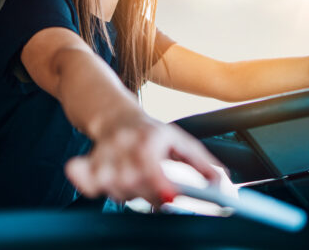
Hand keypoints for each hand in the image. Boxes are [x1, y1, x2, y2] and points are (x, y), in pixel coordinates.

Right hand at [65, 114, 224, 205]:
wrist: (114, 112)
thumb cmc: (150, 131)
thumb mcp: (179, 140)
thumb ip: (201, 162)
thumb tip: (220, 182)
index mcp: (149, 140)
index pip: (152, 172)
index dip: (162, 189)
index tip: (172, 196)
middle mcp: (124, 145)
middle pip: (135, 187)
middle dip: (148, 194)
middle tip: (156, 186)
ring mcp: (104, 153)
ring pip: (115, 190)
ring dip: (127, 193)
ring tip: (134, 179)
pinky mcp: (88, 161)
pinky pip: (87, 183)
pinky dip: (93, 186)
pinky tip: (104, 182)